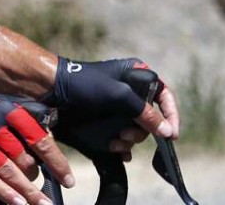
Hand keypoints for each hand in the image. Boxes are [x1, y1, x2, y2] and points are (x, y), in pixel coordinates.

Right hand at [0, 86, 72, 204]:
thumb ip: (22, 119)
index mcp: (7, 111)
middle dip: (36, 178)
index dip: (56, 162)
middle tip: (43, 189)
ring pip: (9, 172)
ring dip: (27, 192)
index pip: (39, 139)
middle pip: (24, 159)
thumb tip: (48, 139)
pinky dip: (4, 193)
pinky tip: (16, 203)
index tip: (66, 178)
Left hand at [45, 57, 180, 160]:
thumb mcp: (118, 95)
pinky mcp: (106, 117)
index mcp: (135, 74)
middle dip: (141, 130)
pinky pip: (122, 134)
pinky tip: (117, 150)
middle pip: (150, 117)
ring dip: (129, 139)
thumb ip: (145, 112)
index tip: (172, 134)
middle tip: (126, 136)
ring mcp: (117, 105)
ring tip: (116, 142)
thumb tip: (168, 131)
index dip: (171, 114)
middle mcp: (129, 89)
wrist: (52, 90)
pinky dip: (121, 144)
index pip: (164, 95)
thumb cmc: (84, 85)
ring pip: (136, 128)